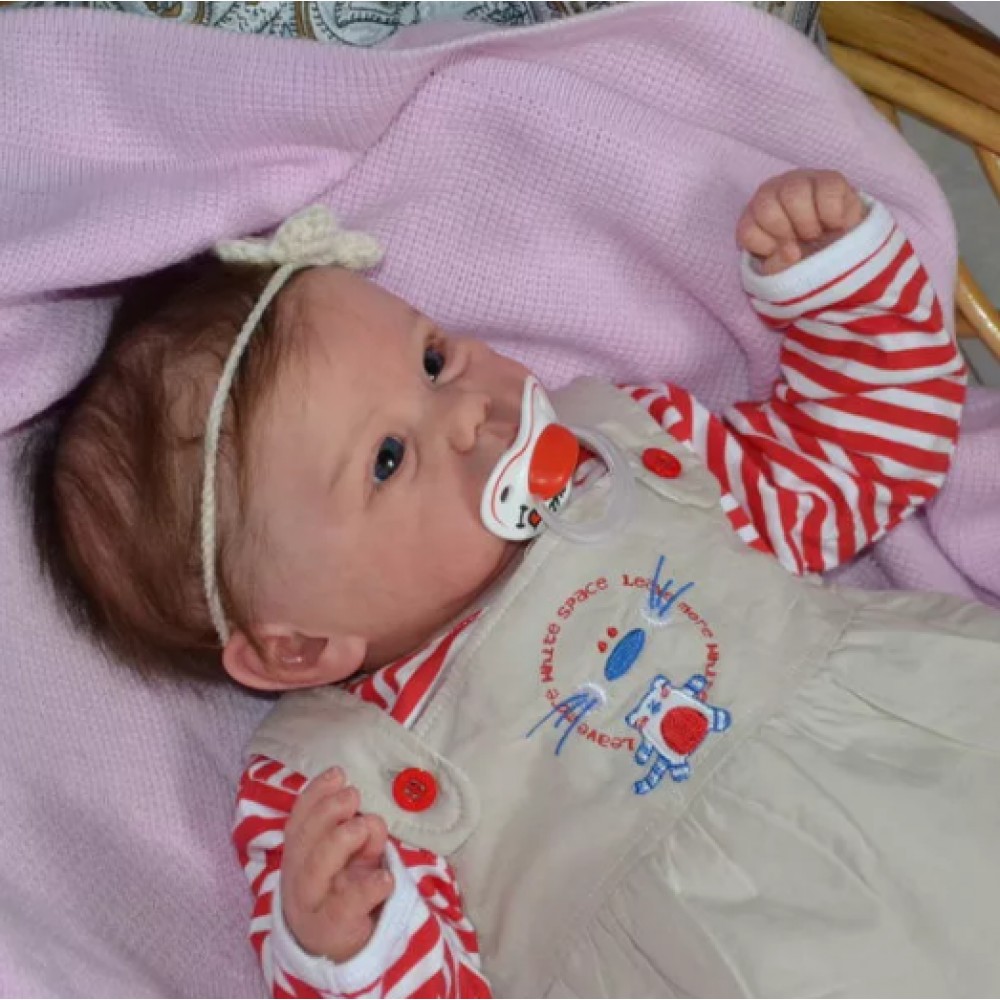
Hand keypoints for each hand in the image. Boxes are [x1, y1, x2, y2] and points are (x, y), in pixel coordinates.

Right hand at [281, 767, 392, 962]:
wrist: (337, 949)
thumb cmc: (344, 889)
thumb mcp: (353, 858)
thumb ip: (359, 835)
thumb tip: (371, 817)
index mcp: (300, 855)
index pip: (299, 820)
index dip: (314, 794)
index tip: (337, 773)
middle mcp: (300, 877)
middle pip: (303, 842)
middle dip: (327, 812)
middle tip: (353, 795)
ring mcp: (313, 906)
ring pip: (314, 871)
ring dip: (339, 841)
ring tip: (365, 826)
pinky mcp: (333, 931)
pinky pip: (344, 908)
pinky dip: (366, 889)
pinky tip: (385, 878)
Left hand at [737, 170, 866, 275]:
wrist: (843, 242)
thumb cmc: (805, 254)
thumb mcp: (786, 267)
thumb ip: (778, 266)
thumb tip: (791, 252)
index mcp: (755, 215)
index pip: (747, 230)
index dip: (767, 247)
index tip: (784, 252)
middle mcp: (773, 192)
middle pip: (765, 208)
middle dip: (785, 232)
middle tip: (801, 241)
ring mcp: (800, 181)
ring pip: (793, 194)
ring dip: (808, 223)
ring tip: (817, 233)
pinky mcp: (830, 178)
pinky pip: (826, 192)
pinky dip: (832, 215)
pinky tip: (835, 224)